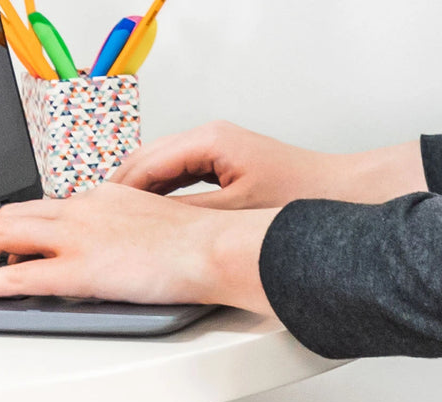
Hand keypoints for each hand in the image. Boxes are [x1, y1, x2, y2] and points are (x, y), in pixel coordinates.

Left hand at [0, 183, 277, 313]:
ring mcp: (80, 236)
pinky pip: (15, 275)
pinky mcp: (79, 268)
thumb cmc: (217, 245)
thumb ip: (147, 239)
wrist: (223, 247)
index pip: (57, 206)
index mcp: (114, 197)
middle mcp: (89, 208)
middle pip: (19, 213)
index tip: (20, 238)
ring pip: (5, 234)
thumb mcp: (174, 231)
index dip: (29, 224)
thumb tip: (144, 260)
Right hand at [110, 120, 424, 208]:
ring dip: (143, 192)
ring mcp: (219, 147)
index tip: (97, 212)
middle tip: (97, 218)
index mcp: (210, 140)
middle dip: (124, 189)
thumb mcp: (237, 213)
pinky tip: (154, 217)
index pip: (147, 162)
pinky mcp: (228, 161)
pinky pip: (183, 174)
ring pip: (164, 168)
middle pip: (149, 160)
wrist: (344, 192)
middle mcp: (212, 136)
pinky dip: (165, 193)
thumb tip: (150, 225)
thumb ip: (189, 215)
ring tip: (118, 221)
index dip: (119, 191)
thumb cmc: (303, 196)